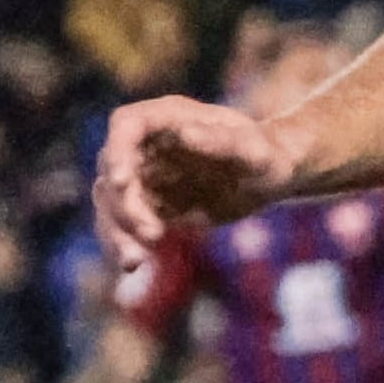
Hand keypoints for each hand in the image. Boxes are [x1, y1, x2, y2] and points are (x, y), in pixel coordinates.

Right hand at [93, 98, 293, 264]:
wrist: (272, 179)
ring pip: (111, 201)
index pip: (126, 125)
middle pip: (113, 170)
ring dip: (116, 230)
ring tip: (135, 260)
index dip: (117, 151)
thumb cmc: (267, 154)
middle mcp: (149, 144)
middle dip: (123, 204)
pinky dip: (123, 242)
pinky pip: (124, 223)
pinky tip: (133, 264)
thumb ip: (223, 141)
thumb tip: (184, 132)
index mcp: (169, 118)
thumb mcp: (254, 150)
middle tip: (153, 234)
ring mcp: (145, 174)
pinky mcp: (150, 204)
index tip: (123, 183)